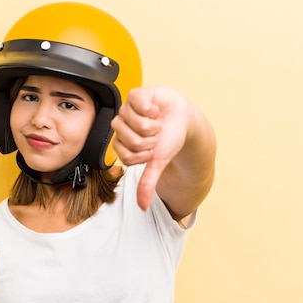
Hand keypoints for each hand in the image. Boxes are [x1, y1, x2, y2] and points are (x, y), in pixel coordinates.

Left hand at [111, 86, 191, 210]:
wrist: (182, 116)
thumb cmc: (167, 138)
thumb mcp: (158, 162)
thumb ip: (148, 183)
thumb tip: (142, 206)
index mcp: (122, 144)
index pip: (129, 157)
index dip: (146, 154)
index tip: (153, 148)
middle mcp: (120, 127)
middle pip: (133, 142)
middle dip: (152, 140)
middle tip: (156, 133)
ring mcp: (126, 110)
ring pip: (137, 125)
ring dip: (154, 125)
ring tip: (156, 121)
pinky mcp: (135, 95)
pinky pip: (139, 105)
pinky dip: (153, 109)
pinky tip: (155, 109)